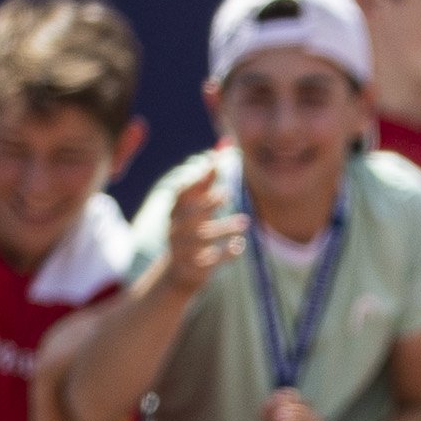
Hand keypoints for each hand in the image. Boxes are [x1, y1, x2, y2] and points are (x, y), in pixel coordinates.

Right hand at [164, 168, 246, 298]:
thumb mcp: (196, 207)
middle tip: (227, 193)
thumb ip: (206, 181)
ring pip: (203, 237)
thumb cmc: (192, 230)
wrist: (179, 272)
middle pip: (189, 213)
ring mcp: (182, 249)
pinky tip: (240, 245)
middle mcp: (176, 228)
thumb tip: (220, 149)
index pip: (182, 193)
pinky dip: (227, 253)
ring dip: (224, 228)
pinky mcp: (193, 267)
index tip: (213, 166)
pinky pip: (211, 260)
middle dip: (207, 202)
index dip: (195, 180)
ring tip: (244, 222)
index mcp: (176, 211)